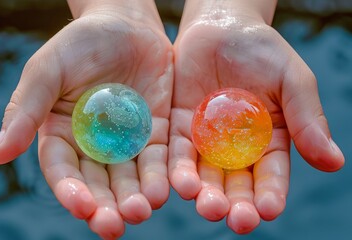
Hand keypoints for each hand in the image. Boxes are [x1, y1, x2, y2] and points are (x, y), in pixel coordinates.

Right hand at [0, 2, 172, 238]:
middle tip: (115, 226)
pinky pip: (159, 158)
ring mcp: (128, 141)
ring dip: (136, 197)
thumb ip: (26, 110)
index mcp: (64, 135)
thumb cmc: (81, 43)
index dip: (71, 192)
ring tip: (142, 210)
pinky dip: (161, 174)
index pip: (64, 171)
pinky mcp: (156, 132)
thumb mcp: (48, 71)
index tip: (81, 208)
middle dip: (107, 206)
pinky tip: (165, 189)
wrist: (127, 24)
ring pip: (131, 177)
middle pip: (100, 184)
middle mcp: (96, 145)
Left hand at [169, 1, 343, 233]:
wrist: (221, 27)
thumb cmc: (262, 50)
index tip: (269, 210)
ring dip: (205, 193)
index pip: (271, 175)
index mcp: (268, 141)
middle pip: (236, 183)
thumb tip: (334, 162)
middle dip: (236, 204)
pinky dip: (178, 169)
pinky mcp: (180, 128)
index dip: (271, 194)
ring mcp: (206, 140)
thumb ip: (307, 119)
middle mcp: (236, 148)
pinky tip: (179, 184)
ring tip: (207, 206)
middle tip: (236, 220)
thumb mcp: (291, 80)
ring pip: (205, 174)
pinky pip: (178, 153)